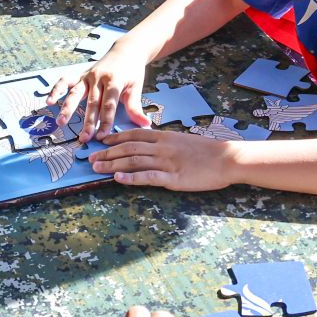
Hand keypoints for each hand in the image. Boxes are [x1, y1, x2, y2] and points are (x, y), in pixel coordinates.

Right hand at [47, 41, 150, 139]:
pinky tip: (49, 100)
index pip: (108, 105)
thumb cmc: (132, 71)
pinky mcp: (80, 74)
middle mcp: (98, 78)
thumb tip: (145, 124)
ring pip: (76, 93)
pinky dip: (56, 89)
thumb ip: (136, 108)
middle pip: (92, 103)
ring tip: (61, 122)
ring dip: (68, 108)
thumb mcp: (136, 87)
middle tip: (84, 137)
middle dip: (87, 121)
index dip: (105, 121)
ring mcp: (87, 75)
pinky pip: (66, 81)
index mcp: (114, 81)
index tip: (102, 136)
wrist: (126, 50)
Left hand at [90, 128, 236, 191]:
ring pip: (133, 162)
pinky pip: (148, 177)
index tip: (101, 141)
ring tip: (96, 168)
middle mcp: (162, 147)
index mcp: (164, 137)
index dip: (115, 138)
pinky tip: (118, 180)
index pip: (134, 135)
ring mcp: (167, 163)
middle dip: (107, 153)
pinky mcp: (173, 178)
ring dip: (112, 165)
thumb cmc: (208, 151)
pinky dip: (131, 178)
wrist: (227, 159)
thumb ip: (166, 142)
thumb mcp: (183, 140)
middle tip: (90, 159)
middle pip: (128, 149)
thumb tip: (151, 144)